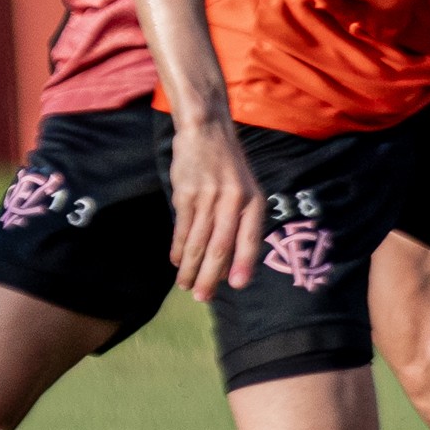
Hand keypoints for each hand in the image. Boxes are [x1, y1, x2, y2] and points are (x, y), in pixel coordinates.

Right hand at [168, 116, 266, 297]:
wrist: (207, 131)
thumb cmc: (228, 167)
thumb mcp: (246, 189)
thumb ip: (242, 223)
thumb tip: (230, 265)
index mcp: (253, 201)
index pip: (250, 238)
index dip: (244, 263)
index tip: (237, 286)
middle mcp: (233, 200)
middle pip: (220, 246)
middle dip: (210, 276)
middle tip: (202, 298)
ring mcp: (208, 197)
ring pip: (197, 242)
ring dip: (190, 268)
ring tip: (186, 286)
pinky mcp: (185, 194)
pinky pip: (182, 228)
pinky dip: (178, 249)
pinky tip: (176, 262)